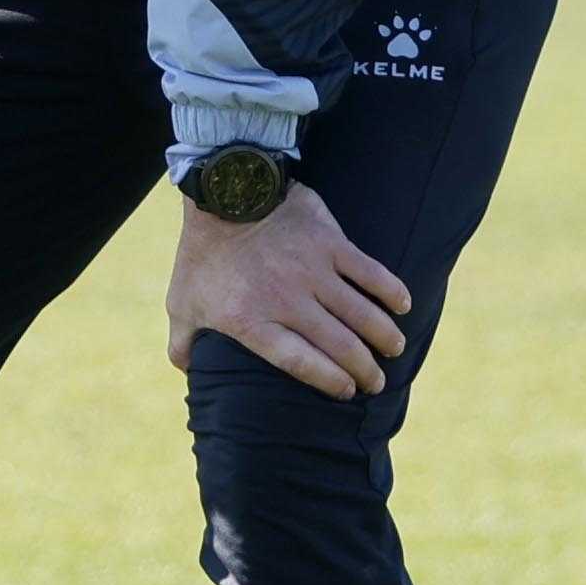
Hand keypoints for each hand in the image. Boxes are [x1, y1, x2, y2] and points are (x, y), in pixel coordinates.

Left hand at [167, 181, 410, 399]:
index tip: (347, 391)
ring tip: (394, 349)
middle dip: (365, 369)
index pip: (300, 362)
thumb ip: (183, 344)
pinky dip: (391, 290)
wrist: (223, 193)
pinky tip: (403, 305)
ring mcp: (312, 270)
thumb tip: (189, 374)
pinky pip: (370, 272)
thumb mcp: (181, 303)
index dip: (329, 380)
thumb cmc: (203, 255)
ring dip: (384, 336)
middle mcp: (286, 300)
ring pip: (361, 314)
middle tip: (376, 382)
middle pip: (339, 345)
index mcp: (251, 321)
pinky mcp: (329, 242)